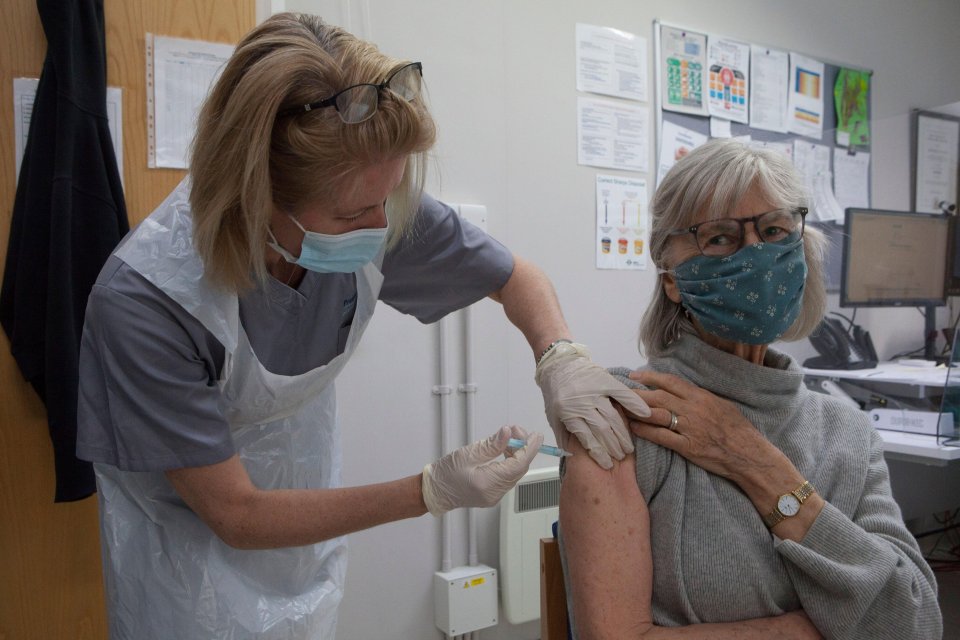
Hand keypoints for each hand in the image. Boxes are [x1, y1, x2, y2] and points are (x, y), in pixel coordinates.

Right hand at [421, 426, 543, 515]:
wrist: (435, 491)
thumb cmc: (445, 473)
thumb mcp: (468, 453)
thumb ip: (491, 444)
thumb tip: (508, 433)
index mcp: (487, 483)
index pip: (518, 465)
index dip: (529, 448)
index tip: (535, 435)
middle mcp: (494, 493)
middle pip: (519, 469)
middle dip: (522, 448)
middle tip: (516, 430)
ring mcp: (494, 496)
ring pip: (515, 473)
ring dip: (517, 454)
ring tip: (509, 438)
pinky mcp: (493, 495)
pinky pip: (509, 478)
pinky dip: (511, 463)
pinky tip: (505, 451)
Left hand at [535, 343, 650, 468]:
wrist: (557, 364)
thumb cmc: (555, 394)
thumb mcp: (553, 416)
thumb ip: (564, 435)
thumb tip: (572, 457)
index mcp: (568, 413)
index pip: (587, 438)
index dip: (598, 453)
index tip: (607, 464)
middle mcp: (582, 403)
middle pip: (602, 430)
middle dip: (613, 447)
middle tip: (621, 457)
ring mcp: (594, 392)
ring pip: (613, 417)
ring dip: (622, 434)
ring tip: (628, 447)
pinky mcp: (604, 381)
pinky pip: (622, 394)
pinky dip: (635, 403)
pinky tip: (645, 414)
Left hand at [626, 370, 773, 480]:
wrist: (749, 454)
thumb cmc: (739, 430)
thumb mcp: (722, 405)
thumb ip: (701, 398)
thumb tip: (684, 391)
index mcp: (701, 397)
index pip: (671, 382)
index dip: (650, 377)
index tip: (634, 376)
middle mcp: (693, 409)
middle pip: (658, 396)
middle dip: (636, 393)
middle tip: (620, 392)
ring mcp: (689, 428)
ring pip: (656, 415)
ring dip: (636, 411)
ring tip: (621, 408)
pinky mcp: (688, 447)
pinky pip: (662, 437)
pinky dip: (646, 432)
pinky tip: (634, 428)